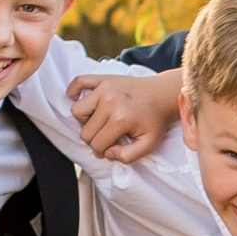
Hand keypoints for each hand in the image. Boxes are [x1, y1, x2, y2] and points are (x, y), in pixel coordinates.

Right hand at [68, 67, 183, 161]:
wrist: (163, 95)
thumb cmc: (155, 120)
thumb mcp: (148, 144)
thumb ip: (127, 156)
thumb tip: (107, 153)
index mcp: (120, 119)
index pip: (97, 144)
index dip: (102, 151)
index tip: (112, 148)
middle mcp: (109, 102)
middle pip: (85, 131)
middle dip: (94, 139)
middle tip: (106, 137)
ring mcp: (104, 88)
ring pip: (77, 110)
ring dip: (85, 120)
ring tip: (98, 121)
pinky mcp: (102, 79)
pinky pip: (78, 82)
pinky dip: (74, 91)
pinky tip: (77, 99)